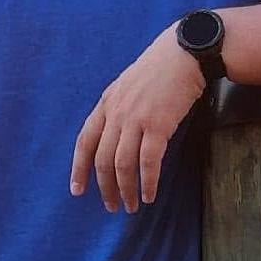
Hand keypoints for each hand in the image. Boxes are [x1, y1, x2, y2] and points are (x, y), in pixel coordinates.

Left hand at [70, 26, 205, 212]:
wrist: (183, 54)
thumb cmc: (159, 70)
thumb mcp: (126, 86)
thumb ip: (117, 109)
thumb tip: (114, 137)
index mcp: (106, 104)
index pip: (85, 141)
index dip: (79, 168)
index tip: (77, 190)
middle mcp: (116, 114)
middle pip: (102, 159)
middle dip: (105, 187)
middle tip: (112, 206)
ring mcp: (135, 119)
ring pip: (122, 164)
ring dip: (126, 189)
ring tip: (132, 205)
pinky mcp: (158, 125)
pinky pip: (148, 161)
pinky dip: (148, 181)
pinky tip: (150, 194)